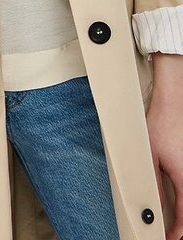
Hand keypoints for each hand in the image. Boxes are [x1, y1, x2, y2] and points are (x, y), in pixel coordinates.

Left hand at [146, 54, 182, 239]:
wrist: (173, 102)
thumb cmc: (160, 124)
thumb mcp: (150, 156)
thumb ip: (152, 184)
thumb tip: (153, 205)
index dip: (176, 233)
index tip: (168, 238)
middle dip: (182, 225)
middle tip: (171, 232)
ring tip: (176, 220)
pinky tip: (179, 200)